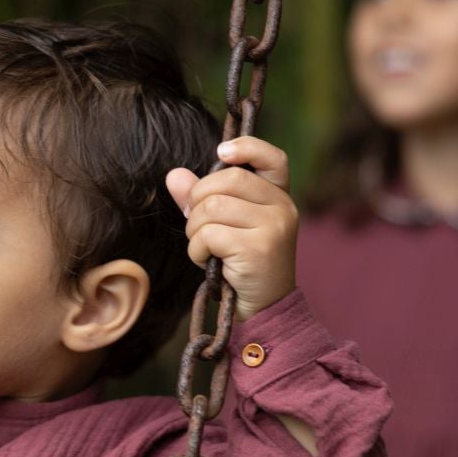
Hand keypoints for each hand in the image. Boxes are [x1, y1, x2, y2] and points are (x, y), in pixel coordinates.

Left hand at [164, 136, 297, 321]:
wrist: (264, 309)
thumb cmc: (241, 265)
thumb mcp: (225, 226)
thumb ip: (202, 198)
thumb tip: (174, 175)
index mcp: (278, 197)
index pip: (273, 158)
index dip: (248, 147)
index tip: (221, 152)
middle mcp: (283, 208)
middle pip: (226, 179)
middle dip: (198, 201)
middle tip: (199, 227)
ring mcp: (274, 227)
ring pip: (212, 207)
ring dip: (194, 230)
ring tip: (204, 249)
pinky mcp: (259, 249)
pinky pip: (209, 234)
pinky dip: (197, 250)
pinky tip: (208, 262)